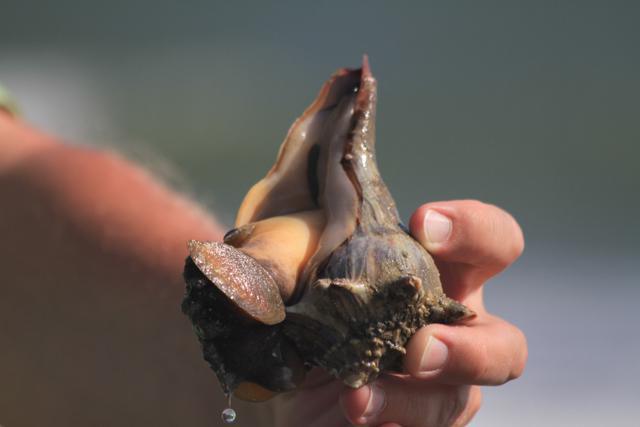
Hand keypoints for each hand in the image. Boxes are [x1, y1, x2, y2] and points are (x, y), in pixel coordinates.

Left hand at [276, 200, 526, 426]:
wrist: (265, 366)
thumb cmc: (291, 294)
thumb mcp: (288, 250)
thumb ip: (302, 216)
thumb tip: (310, 144)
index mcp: (435, 274)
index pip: (492, 242)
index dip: (473, 230)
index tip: (422, 223)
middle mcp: (445, 330)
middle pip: (504, 345)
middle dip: (472, 348)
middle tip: (419, 343)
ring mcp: (430, 387)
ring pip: (462, 401)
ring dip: (415, 400)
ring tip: (359, 396)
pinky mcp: (405, 421)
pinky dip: (387, 419)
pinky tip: (348, 407)